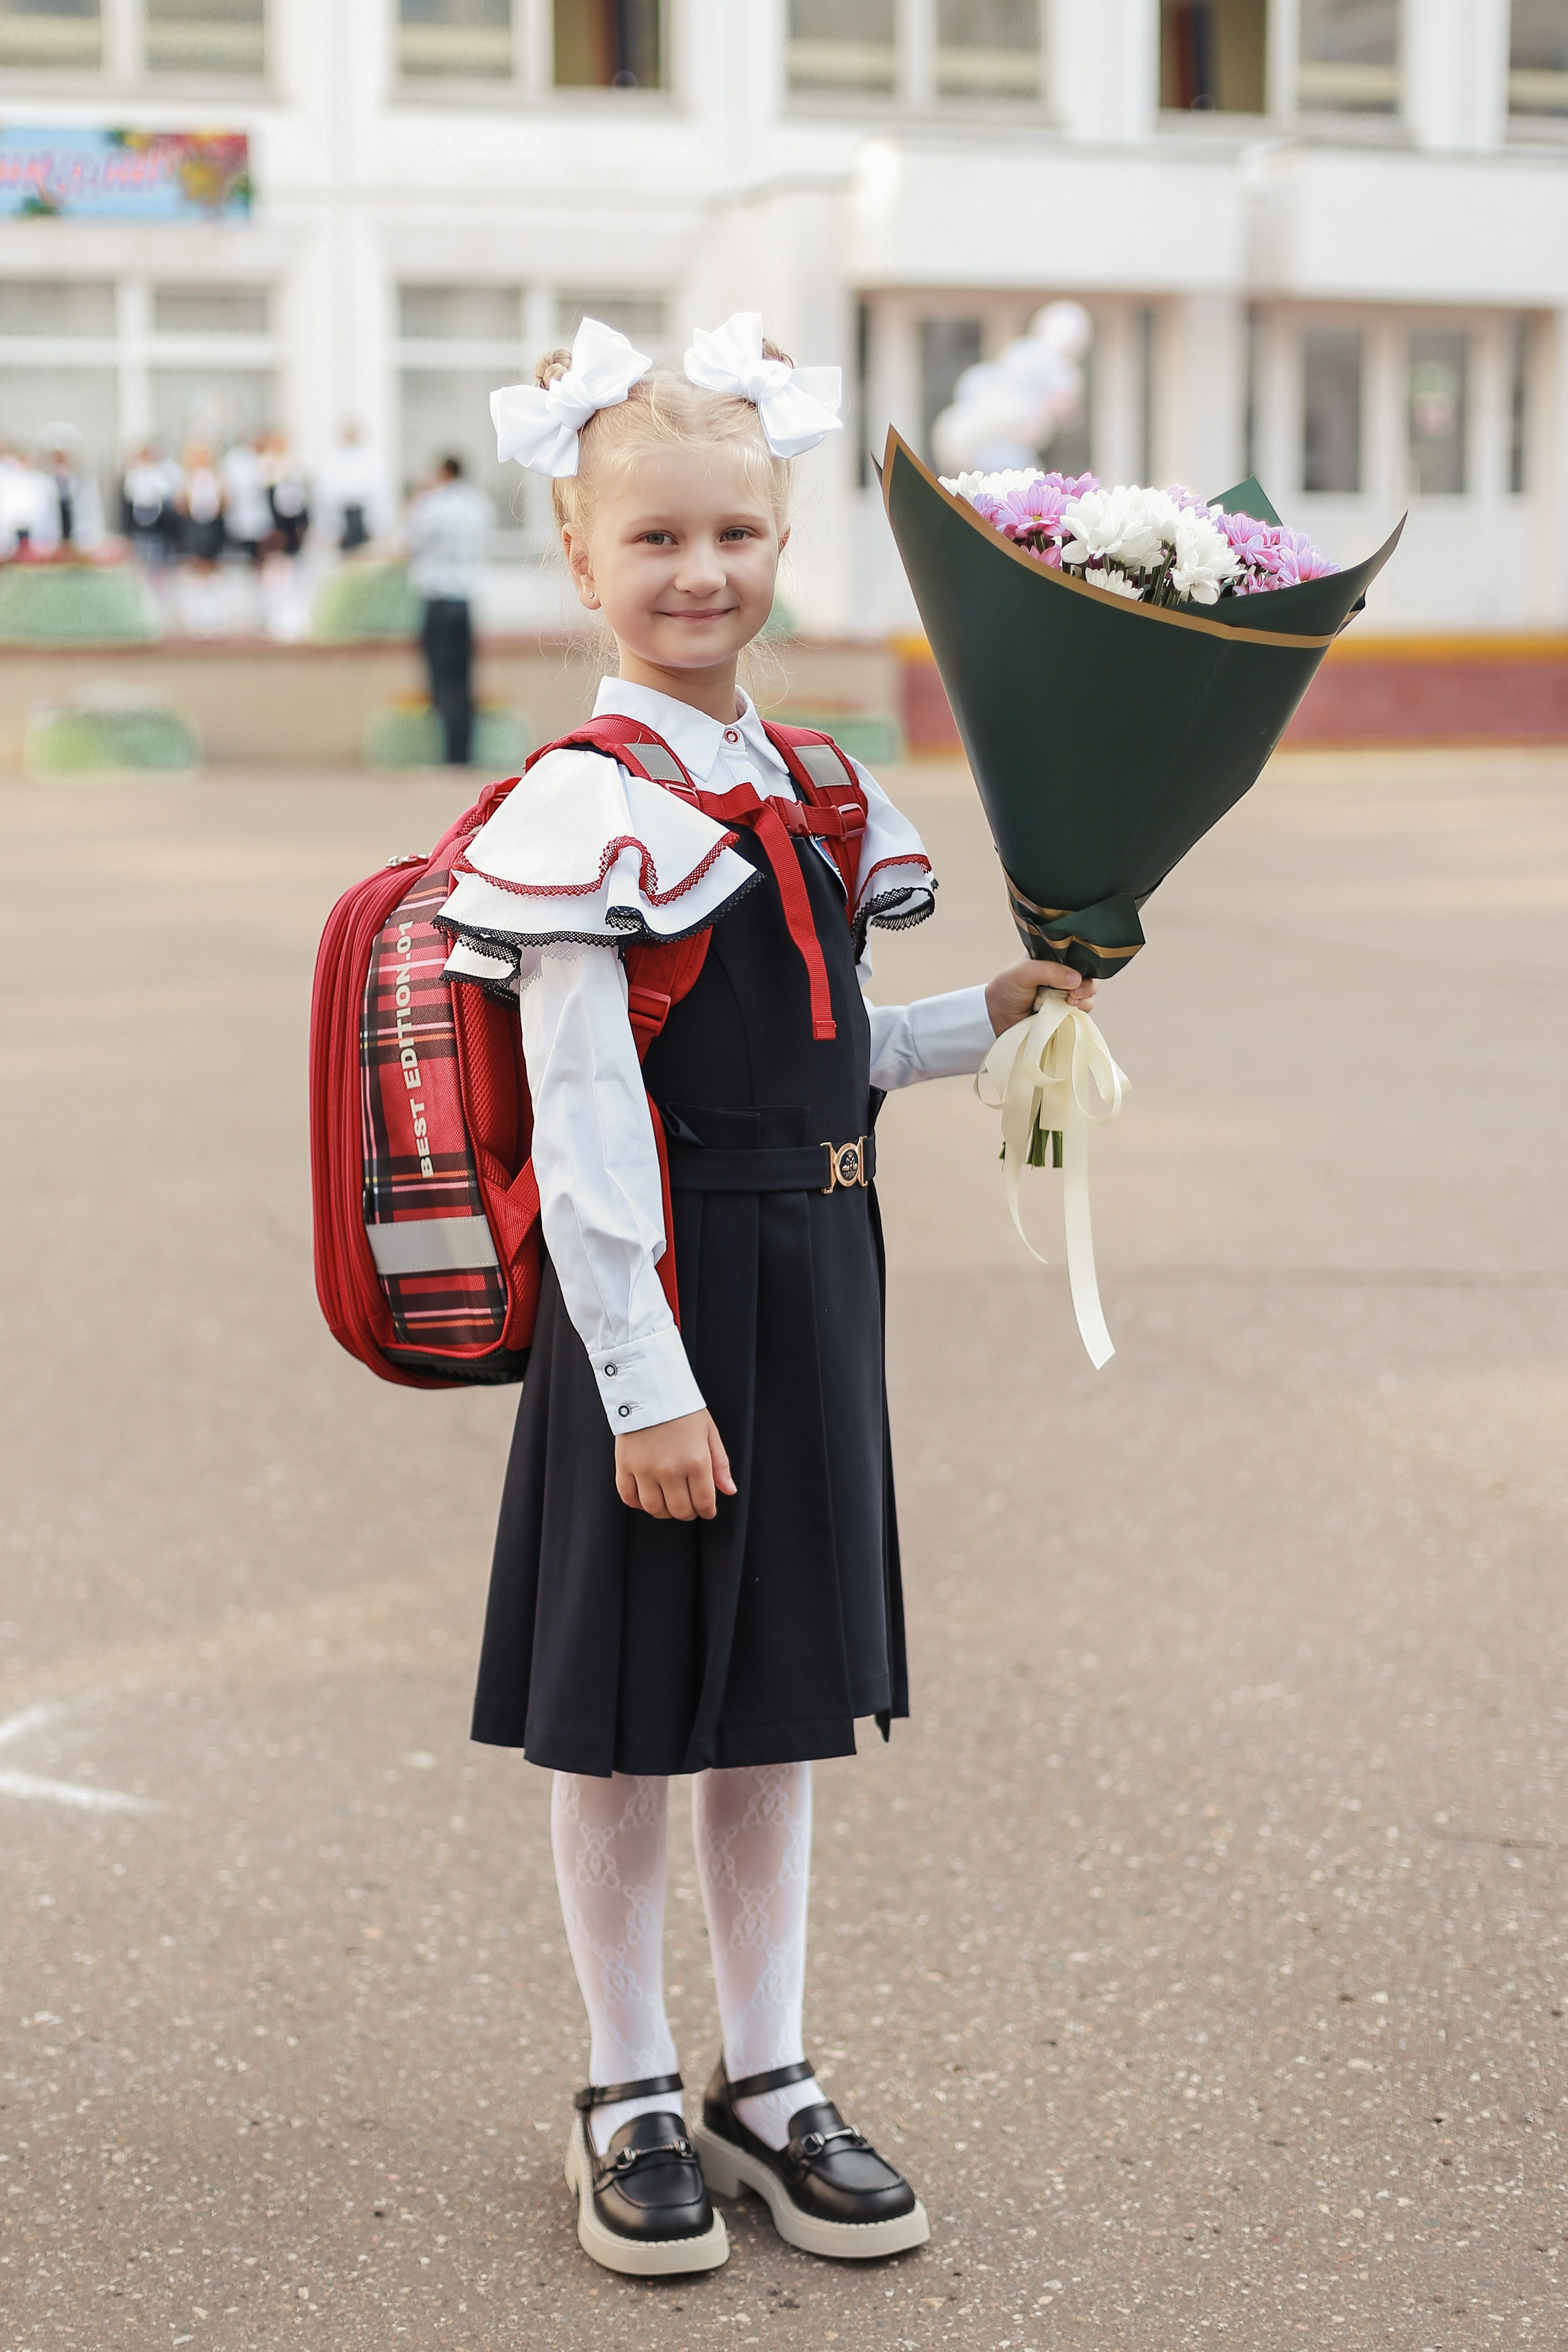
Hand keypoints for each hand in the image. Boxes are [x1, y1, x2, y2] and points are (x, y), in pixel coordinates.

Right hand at [615, 1408, 735, 1521]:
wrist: (649, 1387)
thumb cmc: (682, 1409)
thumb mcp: (709, 1432)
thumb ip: (720, 1464)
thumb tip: (729, 1490)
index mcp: (696, 1461)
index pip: (703, 1502)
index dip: (707, 1511)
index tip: (707, 1510)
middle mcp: (670, 1469)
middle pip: (679, 1510)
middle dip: (688, 1512)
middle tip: (689, 1505)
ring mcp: (645, 1469)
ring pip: (654, 1508)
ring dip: (664, 1511)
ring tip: (668, 1502)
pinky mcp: (625, 1465)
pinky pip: (629, 1497)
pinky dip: (638, 1503)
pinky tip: (646, 1496)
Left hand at [985, 956, 1096, 1032]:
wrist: (994, 1018)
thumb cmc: (1006, 989)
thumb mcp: (1023, 972)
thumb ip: (1049, 971)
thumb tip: (1076, 979)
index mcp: (1053, 959)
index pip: (1079, 957)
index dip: (1084, 966)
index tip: (1077, 977)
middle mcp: (1061, 976)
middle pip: (1088, 977)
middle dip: (1087, 986)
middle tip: (1074, 993)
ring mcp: (1064, 996)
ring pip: (1087, 996)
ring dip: (1084, 1000)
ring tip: (1069, 1003)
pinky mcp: (1063, 1014)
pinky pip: (1081, 1013)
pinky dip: (1079, 1014)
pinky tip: (1067, 1013)